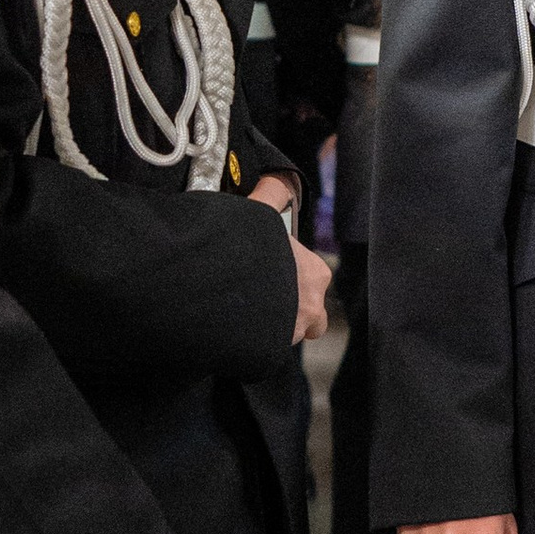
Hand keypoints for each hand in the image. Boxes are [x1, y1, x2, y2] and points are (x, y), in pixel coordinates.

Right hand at [247, 176, 329, 340]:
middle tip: (260, 291)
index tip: (271, 266)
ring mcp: (289, 335)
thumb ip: (272, 194)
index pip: (313, 276)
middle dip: (289, 306)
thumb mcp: (259, 211)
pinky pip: (264, 348)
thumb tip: (280, 178)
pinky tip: (233, 323)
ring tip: (242, 308)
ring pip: (287, 331)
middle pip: (308, 312)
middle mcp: (310, 309)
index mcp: (315, 274)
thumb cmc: (246, 250)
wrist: (220, 293)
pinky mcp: (267, 355)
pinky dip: (252, 339)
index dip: (292, 270)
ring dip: (271, 324)